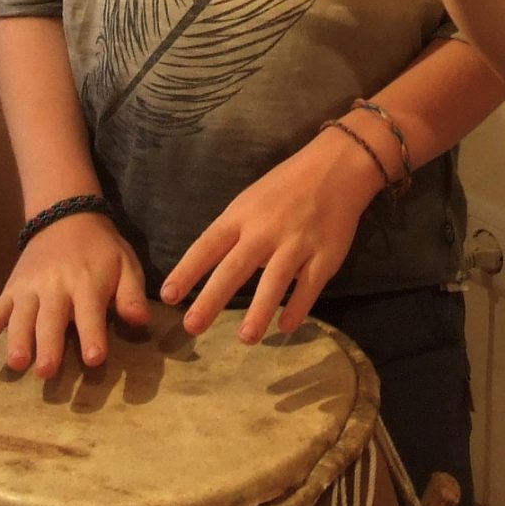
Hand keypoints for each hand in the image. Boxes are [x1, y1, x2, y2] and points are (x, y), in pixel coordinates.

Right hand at [0, 211, 149, 380]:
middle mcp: (55, 286)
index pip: (90, 312)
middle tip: (46, 372)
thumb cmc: (100, 250)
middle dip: (48, 344)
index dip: (92, 335)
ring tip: (17, 363)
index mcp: (87, 282)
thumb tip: (140, 320)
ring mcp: (29, 288)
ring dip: (17, 339)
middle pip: (51, 318)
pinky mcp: (11, 289)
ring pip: (21, 316)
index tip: (93, 359)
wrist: (65, 216)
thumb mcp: (126, 264)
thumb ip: (131, 294)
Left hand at [159, 124, 388, 340]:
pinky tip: (287, 327)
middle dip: (211, 299)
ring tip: (245, 338)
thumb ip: (232, 234)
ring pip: (274, 281)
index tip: (168, 296)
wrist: (336, 167)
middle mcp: (265, 231)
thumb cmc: (285, 187)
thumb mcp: (249, 201)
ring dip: (259, 312)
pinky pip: (309, 286)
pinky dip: (298, 308)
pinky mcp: (325, 255)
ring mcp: (296, 243)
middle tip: (192, 327)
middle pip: (234, 268)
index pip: (207, 246)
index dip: (187, 271)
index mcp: (241, 215)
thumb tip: (210, 271)